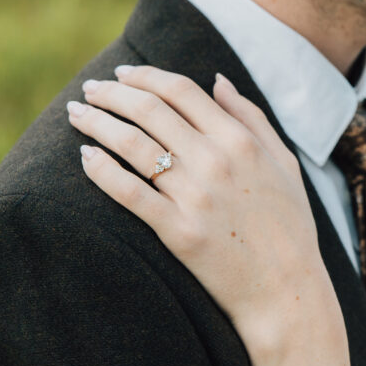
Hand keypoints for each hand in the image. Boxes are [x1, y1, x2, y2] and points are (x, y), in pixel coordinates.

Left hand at [67, 66, 331, 352]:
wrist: (286, 290)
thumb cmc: (289, 226)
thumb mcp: (285, 163)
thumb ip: (252, 118)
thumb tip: (217, 80)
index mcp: (241, 141)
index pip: (181, 91)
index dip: (145, 76)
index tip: (122, 75)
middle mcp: (216, 161)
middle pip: (149, 110)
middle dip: (112, 94)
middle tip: (88, 91)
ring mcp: (196, 197)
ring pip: (132, 145)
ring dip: (98, 123)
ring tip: (76, 116)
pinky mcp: (178, 231)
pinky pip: (128, 193)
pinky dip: (101, 170)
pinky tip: (85, 158)